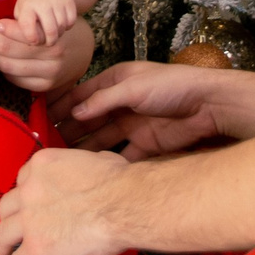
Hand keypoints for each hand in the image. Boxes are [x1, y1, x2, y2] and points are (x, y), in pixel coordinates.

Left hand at [0, 14, 87, 92]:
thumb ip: (23, 24)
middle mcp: (51, 55)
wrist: (83, 49)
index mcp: (50, 35)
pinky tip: (7, 60)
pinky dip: (5, 70)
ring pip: (6, 67)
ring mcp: (48, 74)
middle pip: (5, 50)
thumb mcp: (45, 21)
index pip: (11, 34)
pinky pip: (14, 80)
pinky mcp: (44, 87)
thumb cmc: (58, 30)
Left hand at [0, 148, 134, 254]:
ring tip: (4, 253)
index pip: (23, 179)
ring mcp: (29, 220)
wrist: (122, 206)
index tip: (29, 202)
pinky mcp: (36, 247)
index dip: (26, 192)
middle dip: (9, 216)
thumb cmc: (118, 182)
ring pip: (4, 233)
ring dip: (2, 244)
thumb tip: (95, 166)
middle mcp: (28, 190)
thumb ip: (86, 164)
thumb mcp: (99, 159)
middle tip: (12, 226)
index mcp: (41, 166)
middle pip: (8, 205)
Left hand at [12, 0, 79, 52]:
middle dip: (49, 41)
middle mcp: (42, 2)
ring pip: (61, 28)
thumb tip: (25, 42)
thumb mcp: (20, 12)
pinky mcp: (69, 2)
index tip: (33, 41)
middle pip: (50, 31)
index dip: (32, 39)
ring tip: (52, 33)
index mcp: (27, 6)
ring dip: (58, 34)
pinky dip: (67, 27)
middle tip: (47, 43)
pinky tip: (61, 24)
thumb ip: (18, 28)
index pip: (29, 28)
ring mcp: (57, 1)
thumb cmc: (31, 4)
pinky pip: (71, 22)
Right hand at [59, 60, 228, 157]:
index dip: (63, 107)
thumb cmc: (173, 86)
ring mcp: (134, 125)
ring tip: (65, 161)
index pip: (83, 95)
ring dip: (86, 148)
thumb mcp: (133, 87)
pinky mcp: (147, 144)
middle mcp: (123, 103)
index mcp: (117, 82)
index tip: (44, 120)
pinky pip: (122, 155)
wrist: (209, 105)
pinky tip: (93, 172)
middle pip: (90, 119)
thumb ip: (103, 101)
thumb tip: (75, 113)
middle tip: (49, 145)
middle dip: (71, 131)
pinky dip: (108, 162)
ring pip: (103, 139)